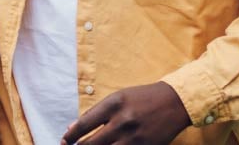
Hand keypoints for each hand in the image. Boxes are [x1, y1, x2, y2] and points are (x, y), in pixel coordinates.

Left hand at [61, 82, 191, 144]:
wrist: (174, 103)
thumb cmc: (142, 98)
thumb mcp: (117, 98)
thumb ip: (95, 113)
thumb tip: (72, 128)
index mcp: (113, 105)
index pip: (84, 125)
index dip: (70, 136)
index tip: (64, 141)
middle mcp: (122, 122)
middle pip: (91, 144)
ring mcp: (134, 138)